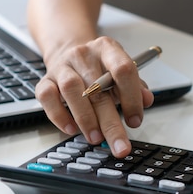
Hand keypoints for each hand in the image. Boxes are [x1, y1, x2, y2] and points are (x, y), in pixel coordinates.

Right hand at [34, 36, 154, 157]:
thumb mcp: (121, 70)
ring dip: (86, 119)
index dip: (132, 98)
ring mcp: (62, 66)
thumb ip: (136, 86)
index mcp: (107, 49)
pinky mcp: (45, 79)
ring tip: (96, 138)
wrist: (68, 51)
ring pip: (72, 90)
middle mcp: (83, 55)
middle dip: (111, 123)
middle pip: (98, 88)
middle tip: (119, 145)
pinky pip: (47, 97)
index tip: (135, 121)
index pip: (123, 70)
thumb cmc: (99, 67)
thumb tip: (147, 101)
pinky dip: (59, 115)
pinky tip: (71, 129)